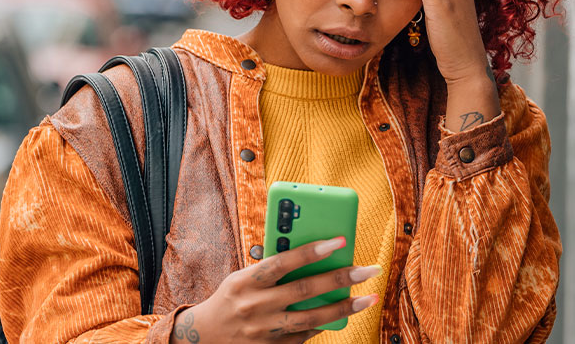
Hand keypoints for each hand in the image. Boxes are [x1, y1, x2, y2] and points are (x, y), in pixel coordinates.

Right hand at [169, 237, 380, 343]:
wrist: (206, 336)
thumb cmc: (231, 297)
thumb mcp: (242, 277)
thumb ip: (272, 268)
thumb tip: (311, 256)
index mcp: (246, 281)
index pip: (283, 262)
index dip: (312, 251)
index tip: (339, 241)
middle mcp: (256, 306)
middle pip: (305, 290)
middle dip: (341, 278)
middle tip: (368, 270)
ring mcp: (265, 331)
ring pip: (312, 318)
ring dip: (344, 308)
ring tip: (368, 298)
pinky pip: (305, 335)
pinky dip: (325, 324)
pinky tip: (342, 315)